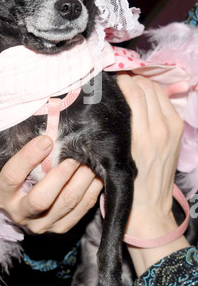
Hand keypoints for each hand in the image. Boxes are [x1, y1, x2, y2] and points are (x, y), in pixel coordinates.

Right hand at [0, 135, 102, 233]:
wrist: (26, 207)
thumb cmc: (23, 177)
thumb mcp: (18, 164)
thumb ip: (30, 152)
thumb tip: (50, 136)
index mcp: (5, 194)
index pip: (13, 176)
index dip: (28, 157)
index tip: (46, 140)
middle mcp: (21, 213)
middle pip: (41, 199)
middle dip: (62, 175)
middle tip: (75, 156)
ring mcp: (42, 224)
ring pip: (66, 203)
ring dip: (82, 180)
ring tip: (90, 161)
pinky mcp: (61, 228)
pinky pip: (81, 209)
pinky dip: (91, 190)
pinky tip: (96, 175)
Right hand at [117, 74, 188, 274]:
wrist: (149, 207)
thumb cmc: (126, 183)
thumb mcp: (115, 156)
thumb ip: (115, 127)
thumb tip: (109, 100)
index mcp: (142, 136)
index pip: (135, 92)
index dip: (122, 80)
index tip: (110, 78)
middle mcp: (160, 129)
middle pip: (147, 87)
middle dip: (132, 78)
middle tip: (116, 79)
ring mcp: (172, 129)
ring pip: (157, 91)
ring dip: (143, 83)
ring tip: (128, 84)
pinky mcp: (177, 130)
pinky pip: (165, 101)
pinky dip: (153, 94)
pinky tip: (141, 95)